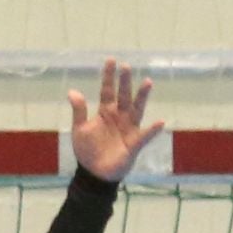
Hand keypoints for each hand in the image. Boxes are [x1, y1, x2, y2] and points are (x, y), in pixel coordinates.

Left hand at [69, 58, 164, 183]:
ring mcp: (128, 128)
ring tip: (147, 82)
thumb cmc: (88, 151)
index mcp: (105, 111)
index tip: (111, 60)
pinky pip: (145, 135)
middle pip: (123, 95)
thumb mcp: (79, 130)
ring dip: (142, 96)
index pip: (107, 90)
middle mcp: (119, 116)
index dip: (108, 76)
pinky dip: (152, 130)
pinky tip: (160, 122)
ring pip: (136, 109)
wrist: (94, 173)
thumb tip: (72, 91)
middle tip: (126, 66)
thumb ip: (79, 111)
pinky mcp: (134, 143)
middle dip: (124, 81)